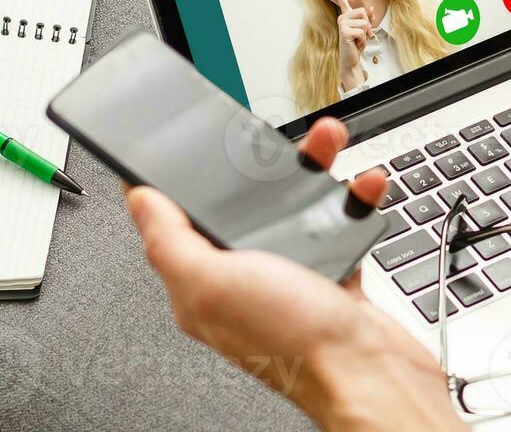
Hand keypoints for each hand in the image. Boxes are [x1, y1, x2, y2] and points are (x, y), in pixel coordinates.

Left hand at [126, 118, 463, 430]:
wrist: (372, 375)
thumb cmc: (293, 341)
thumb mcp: (212, 283)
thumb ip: (169, 240)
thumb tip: (138, 200)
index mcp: (202, 282)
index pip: (175, 220)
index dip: (178, 178)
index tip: (189, 140)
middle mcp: (243, 278)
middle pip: (240, 202)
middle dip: (258, 162)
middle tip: (273, 136)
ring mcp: (289, 276)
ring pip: (292, 205)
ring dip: (313, 168)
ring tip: (327, 144)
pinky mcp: (331, 275)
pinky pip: (338, 222)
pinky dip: (351, 198)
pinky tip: (361, 186)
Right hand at [331, 0, 373, 90]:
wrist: (351, 59)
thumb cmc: (356, 44)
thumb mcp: (365, 29)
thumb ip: (368, 18)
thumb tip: (370, 8)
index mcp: (346, 15)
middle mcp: (342, 17)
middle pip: (363, 11)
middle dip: (368, 25)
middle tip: (361, 35)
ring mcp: (342, 23)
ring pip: (365, 22)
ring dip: (366, 33)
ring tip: (358, 40)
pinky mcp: (344, 31)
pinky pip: (362, 31)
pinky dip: (363, 39)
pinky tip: (355, 43)